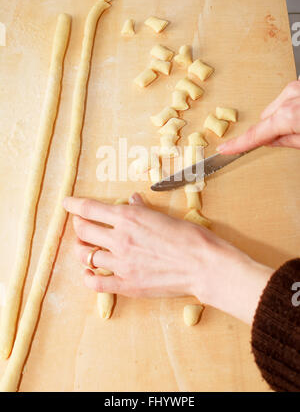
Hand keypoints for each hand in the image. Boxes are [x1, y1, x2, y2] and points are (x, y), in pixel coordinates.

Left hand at [63, 193, 272, 323]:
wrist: (203, 265)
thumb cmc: (188, 237)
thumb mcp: (163, 216)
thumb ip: (142, 208)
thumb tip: (131, 199)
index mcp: (128, 217)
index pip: (90, 208)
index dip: (74, 204)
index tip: (66, 203)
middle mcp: (120, 238)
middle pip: (83, 230)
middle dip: (77, 225)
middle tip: (79, 225)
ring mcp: (121, 263)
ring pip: (85, 256)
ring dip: (81, 251)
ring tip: (83, 249)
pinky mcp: (126, 284)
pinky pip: (96, 283)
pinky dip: (87, 278)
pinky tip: (88, 274)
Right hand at [217, 80, 299, 153]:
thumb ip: (288, 141)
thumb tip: (272, 141)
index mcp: (289, 116)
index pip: (255, 135)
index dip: (238, 144)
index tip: (224, 148)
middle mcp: (289, 99)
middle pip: (266, 121)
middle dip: (274, 130)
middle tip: (292, 136)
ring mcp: (295, 88)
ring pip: (275, 109)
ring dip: (285, 118)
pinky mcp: (299, 84)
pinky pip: (286, 99)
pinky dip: (291, 107)